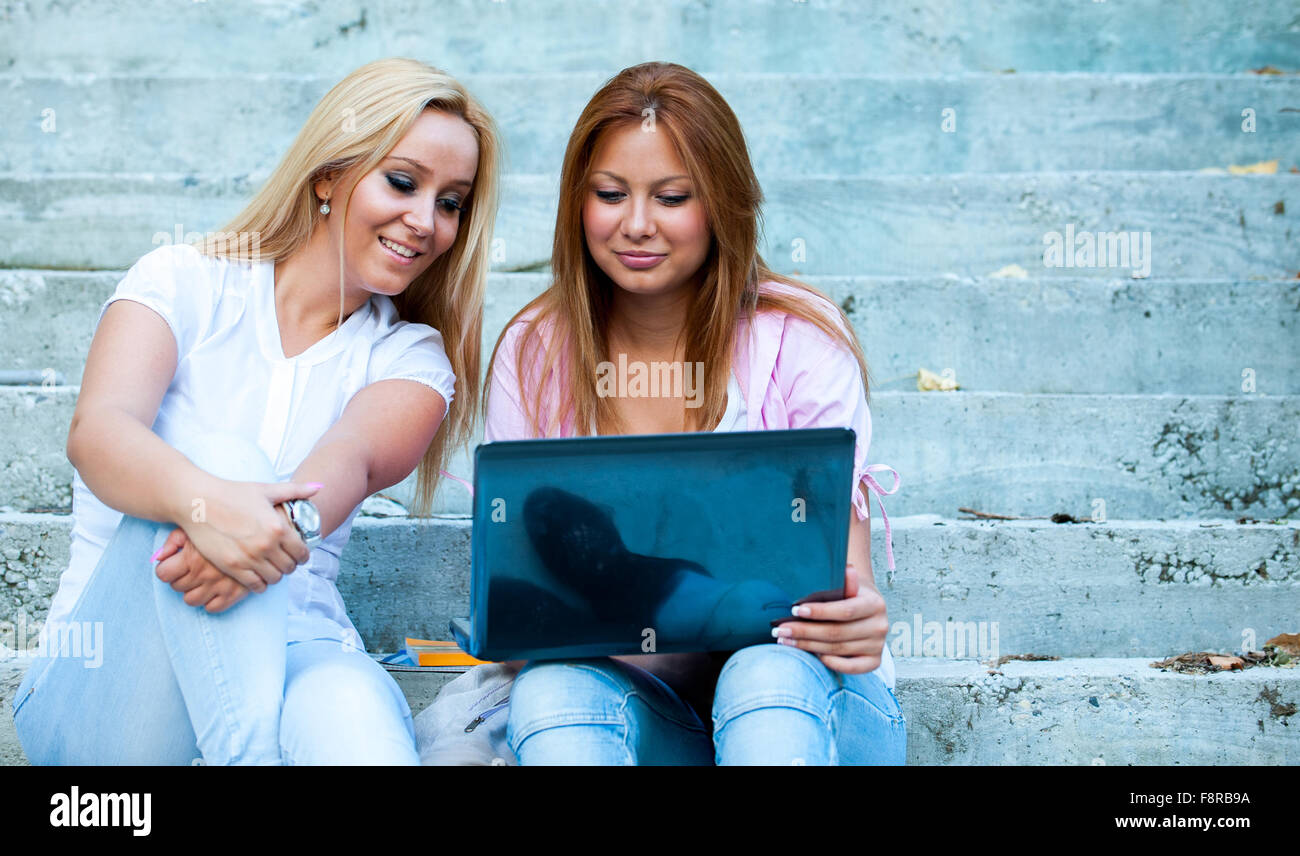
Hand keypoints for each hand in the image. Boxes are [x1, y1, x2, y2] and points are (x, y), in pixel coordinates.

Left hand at [154, 526, 250, 612]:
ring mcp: (219, 585)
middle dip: (180, 578)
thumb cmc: (225, 525)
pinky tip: (215, 588)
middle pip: (176, 587)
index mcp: (192, 557)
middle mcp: (204, 574)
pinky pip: (213, 608)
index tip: (173, 565)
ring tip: (201, 581)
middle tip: (190, 570)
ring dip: (193, 592)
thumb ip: (173, 541)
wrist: (260, 530)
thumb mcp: (197, 526)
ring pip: (191, 600)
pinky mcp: (235, 593)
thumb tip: (158, 557)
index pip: (163, 574)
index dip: (166, 569)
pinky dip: (211, 601)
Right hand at [176, 478, 318, 591]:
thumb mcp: (266, 490)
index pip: (302, 553)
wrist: (197, 501)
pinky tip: (257, 575)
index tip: (299, 554)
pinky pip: (255, 586)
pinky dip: (260, 584)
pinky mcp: (232, 567)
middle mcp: (266, 545)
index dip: (303, 556)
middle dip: (290, 565)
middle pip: (290, 568)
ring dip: (276, 575)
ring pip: (274, 579)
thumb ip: (295, 490)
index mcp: (278, 527)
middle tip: (285, 561)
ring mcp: (249, 558)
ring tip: (271, 568)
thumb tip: (319, 486)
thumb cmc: (232, 493)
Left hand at [772, 565, 888, 674]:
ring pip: (837, 649)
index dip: (819, 612)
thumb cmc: (851, 595)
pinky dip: (830, 662)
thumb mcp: (849, 584)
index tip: (795, 610)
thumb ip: (845, 580)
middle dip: (804, 632)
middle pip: (837, 633)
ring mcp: (877, 646)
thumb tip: (847, 569)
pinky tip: (811, 655)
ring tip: (785, 640)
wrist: (868, 609)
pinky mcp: (874, 662)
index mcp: (875, 604)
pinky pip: (850, 667)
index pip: (845, 611)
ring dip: (808, 646)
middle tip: (780, 629)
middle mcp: (880, 627)